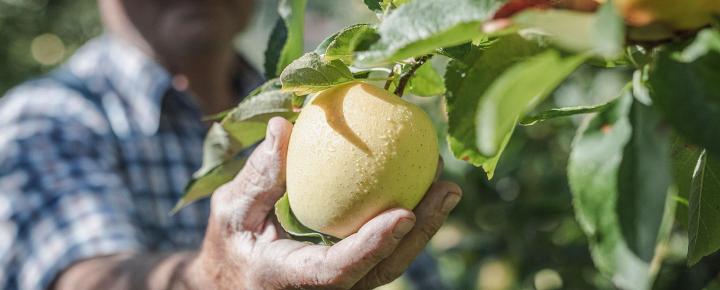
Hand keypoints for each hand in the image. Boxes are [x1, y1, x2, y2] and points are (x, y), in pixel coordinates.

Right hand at [188, 117, 461, 289]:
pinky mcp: (350, 271)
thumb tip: (282, 125)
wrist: (234, 281)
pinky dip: (405, 221)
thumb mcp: (230, 212)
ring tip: (447, 184)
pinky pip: (383, 249)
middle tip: (447, 188)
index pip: (338, 269)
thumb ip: (257, 176)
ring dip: (424, 225)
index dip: (373, 245)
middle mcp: (326, 289)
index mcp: (293, 279)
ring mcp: (342, 283)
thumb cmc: (229, 246)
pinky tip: (419, 185)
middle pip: (382, 269)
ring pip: (391, 262)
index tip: (404, 213)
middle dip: (420, 232)